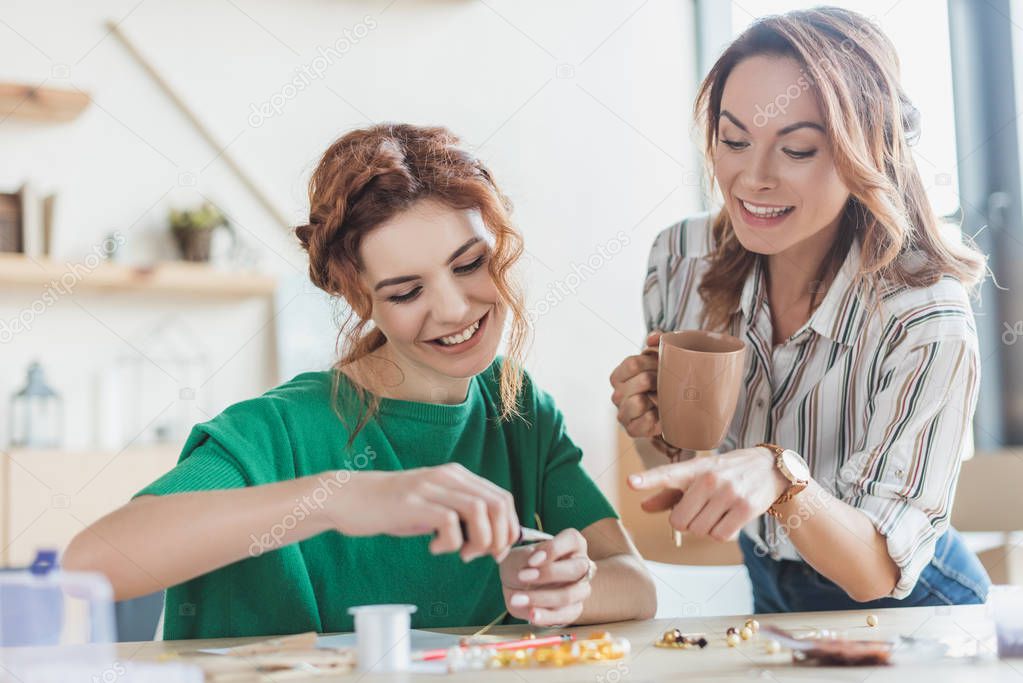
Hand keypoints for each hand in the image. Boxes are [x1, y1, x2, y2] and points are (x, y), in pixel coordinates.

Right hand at [330, 464, 519, 561]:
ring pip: (480, 511)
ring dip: (479, 541)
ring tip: (462, 554)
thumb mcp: (432, 506)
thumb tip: (493, 539)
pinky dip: (450, 543)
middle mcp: (448, 476)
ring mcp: (430, 487)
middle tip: (482, 556)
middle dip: (499, 538)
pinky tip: (434, 548)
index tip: (497, 551)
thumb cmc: (392, 507)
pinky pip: (450, 523)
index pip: (503, 498)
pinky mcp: (414, 503)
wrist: (349, 498)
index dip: (509, 528)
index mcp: (457, 476)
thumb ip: (459, 516)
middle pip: (498, 505)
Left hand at [499, 528, 595, 626]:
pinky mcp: (574, 609)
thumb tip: (535, 560)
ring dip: (542, 598)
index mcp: (572, 544)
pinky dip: (546, 617)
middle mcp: (581, 564)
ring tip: (517, 600)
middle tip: (521, 576)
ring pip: (569, 594)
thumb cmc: (521, 565)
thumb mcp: (517, 557)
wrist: (516, 586)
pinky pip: (566, 616)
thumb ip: (526, 557)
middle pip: (576, 569)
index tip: (531, 560)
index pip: (572, 540)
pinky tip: (531, 616)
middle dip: (548, 574)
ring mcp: (580, 588)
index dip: (553, 550)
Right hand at [610, 331, 662, 438]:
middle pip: (641, 380)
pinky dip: (656, 419)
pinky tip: (661, 415)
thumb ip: (657, 341)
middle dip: (660, 380)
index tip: (662, 364)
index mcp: (618, 376)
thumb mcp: (659, 358)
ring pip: (639, 402)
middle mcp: (616, 395)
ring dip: (657, 399)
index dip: (652, 362)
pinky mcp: (631, 430)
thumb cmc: (661, 381)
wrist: (668, 412)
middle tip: (667, 382)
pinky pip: (644, 423)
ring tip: (664, 399)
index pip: (633, 363)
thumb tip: (653, 338)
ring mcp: (622, 413)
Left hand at [627, 447, 787, 540]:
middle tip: (700, 510)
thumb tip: (644, 507)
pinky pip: (719, 536)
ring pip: (699, 530)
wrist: (769, 468)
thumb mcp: (698, 475)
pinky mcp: (746, 508)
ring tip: (717, 511)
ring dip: (704, 528)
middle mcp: (710, 478)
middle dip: (686, 522)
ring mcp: (729, 493)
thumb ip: (669, 493)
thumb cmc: (725, 473)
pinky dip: (721, 533)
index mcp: (694, 468)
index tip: (631, 482)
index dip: (648, 479)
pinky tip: (728, 518)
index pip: (668, 474)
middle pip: (679, 521)